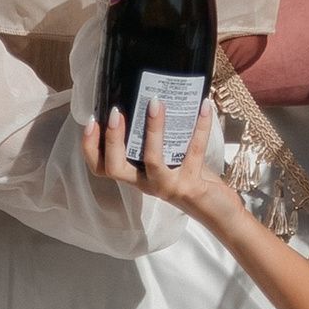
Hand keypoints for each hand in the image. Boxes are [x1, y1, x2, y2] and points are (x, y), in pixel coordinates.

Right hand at [83, 94, 238, 226]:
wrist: (218, 213)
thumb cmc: (191, 180)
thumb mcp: (169, 160)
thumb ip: (161, 137)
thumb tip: (155, 95)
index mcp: (137, 175)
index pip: (101, 167)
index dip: (90, 147)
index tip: (92, 121)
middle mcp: (147, 183)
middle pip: (115, 168)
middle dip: (112, 139)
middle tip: (115, 112)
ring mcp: (168, 185)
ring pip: (152, 160)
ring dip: (153, 129)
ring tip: (155, 103)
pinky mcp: (190, 185)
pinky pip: (194, 151)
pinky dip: (200, 126)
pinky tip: (204, 106)